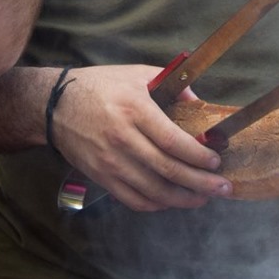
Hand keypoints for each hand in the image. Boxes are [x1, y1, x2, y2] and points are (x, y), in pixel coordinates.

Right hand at [49, 64, 231, 211]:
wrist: (55, 106)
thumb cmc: (99, 86)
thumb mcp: (137, 74)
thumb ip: (172, 85)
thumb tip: (199, 102)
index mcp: (134, 110)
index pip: (173, 141)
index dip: (198, 155)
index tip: (216, 161)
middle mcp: (122, 138)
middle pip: (168, 170)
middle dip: (201, 182)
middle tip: (223, 187)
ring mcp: (110, 161)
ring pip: (153, 191)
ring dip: (183, 199)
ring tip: (203, 198)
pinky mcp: (101, 177)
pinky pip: (133, 199)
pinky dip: (156, 204)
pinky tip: (172, 201)